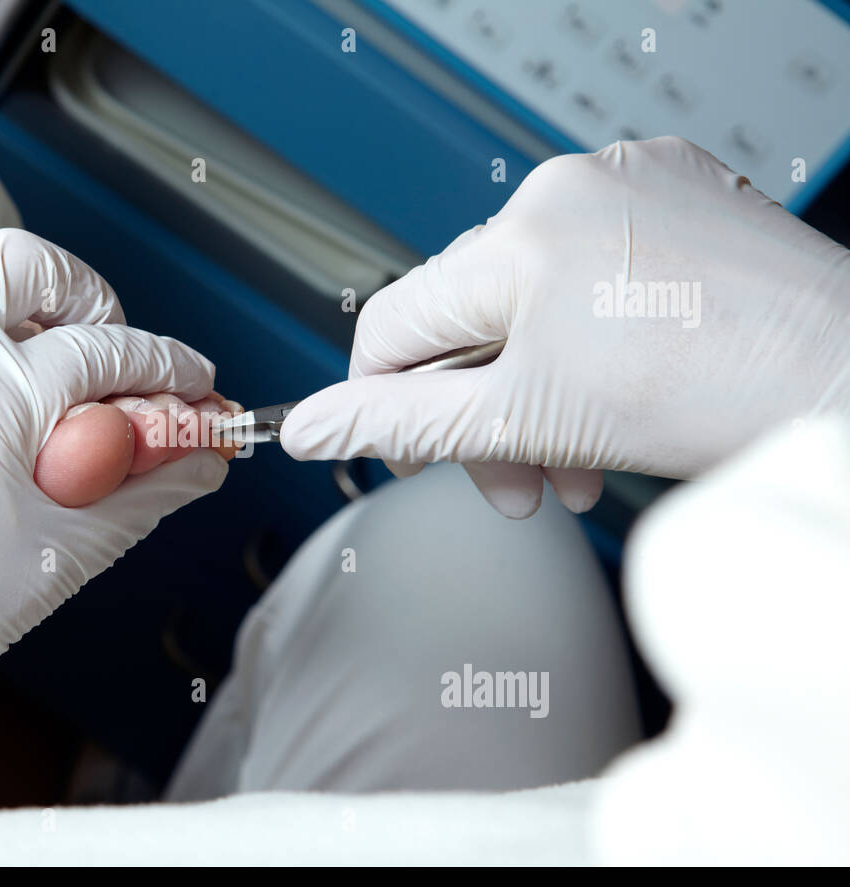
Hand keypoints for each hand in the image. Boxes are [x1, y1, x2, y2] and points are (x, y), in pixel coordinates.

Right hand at [280, 137, 849, 516]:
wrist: (848, 382)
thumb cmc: (719, 398)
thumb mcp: (527, 422)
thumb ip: (405, 424)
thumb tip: (312, 428)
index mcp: (520, 237)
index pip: (394, 322)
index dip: (382, 401)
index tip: (408, 451)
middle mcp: (569, 191)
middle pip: (467, 317)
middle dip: (480, 411)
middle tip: (511, 477)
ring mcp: (629, 185)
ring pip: (530, 299)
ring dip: (534, 388)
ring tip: (573, 458)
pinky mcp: (677, 194)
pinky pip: (591, 270)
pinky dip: (586, 338)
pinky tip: (615, 395)